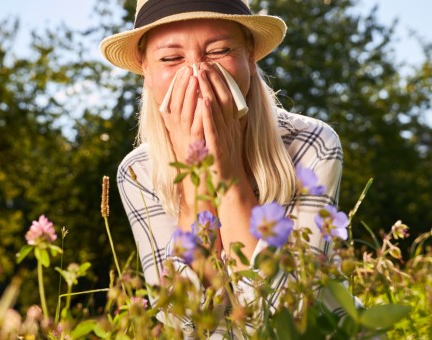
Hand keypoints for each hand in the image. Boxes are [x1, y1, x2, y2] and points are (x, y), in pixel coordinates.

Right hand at [160, 65, 203, 163]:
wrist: (201, 177)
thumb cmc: (196, 154)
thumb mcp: (189, 133)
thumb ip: (188, 117)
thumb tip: (193, 100)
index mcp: (177, 126)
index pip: (175, 101)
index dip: (179, 85)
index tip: (185, 69)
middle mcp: (179, 131)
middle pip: (179, 104)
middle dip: (184, 85)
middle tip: (189, 68)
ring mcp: (187, 138)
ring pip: (186, 113)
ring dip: (190, 95)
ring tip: (195, 79)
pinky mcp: (197, 147)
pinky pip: (197, 128)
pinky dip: (200, 115)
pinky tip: (204, 103)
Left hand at [197, 63, 246, 183]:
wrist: (230, 185)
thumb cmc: (225, 162)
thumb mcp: (226, 137)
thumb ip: (223, 122)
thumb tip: (215, 106)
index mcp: (230, 125)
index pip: (226, 98)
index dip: (219, 81)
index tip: (211, 65)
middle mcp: (229, 128)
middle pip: (222, 99)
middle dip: (213, 80)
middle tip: (203, 63)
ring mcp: (224, 137)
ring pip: (217, 110)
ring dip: (209, 91)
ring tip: (201, 74)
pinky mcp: (218, 148)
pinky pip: (212, 129)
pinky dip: (208, 115)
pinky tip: (203, 102)